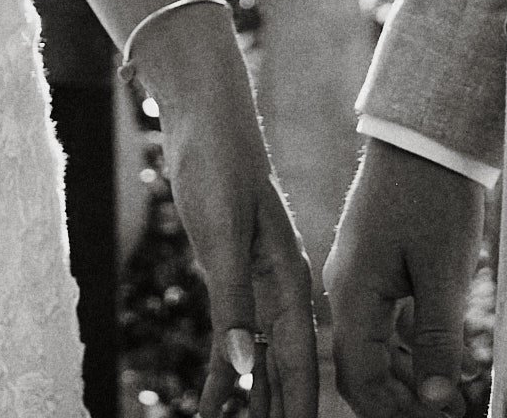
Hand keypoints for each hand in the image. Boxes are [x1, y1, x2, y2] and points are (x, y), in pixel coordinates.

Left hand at [140, 5, 320, 416]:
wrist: (206, 118)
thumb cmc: (219, 164)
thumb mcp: (224, 233)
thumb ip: (233, 300)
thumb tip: (243, 368)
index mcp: (290, 280)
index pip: (299, 362)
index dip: (298, 408)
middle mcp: (281, 289)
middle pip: (284, 370)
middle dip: (277, 413)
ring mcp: (259, 284)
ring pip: (261, 360)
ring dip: (252, 401)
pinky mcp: (234, 276)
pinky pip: (234, 336)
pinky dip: (226, 372)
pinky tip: (214, 402)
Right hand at [326, 140, 481, 416]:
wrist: (424, 133)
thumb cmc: (434, 196)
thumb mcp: (444, 273)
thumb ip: (438, 340)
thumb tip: (436, 403)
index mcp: (353, 294)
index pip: (362, 381)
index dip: (399, 414)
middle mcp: (345, 289)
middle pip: (362, 371)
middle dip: (401, 404)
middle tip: (450, 413)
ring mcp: (356, 276)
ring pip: (372, 351)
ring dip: (407, 380)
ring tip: (452, 395)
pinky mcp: (373, 263)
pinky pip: (381, 325)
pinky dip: (408, 351)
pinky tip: (440, 360)